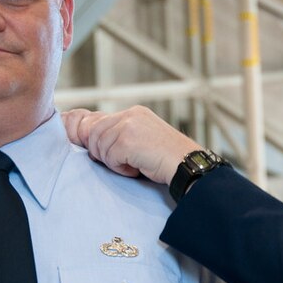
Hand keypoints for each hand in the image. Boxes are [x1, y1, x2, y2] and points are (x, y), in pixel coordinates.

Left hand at [62, 106, 200, 184]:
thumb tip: (96, 143)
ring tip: (132, 166)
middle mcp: (131, 115)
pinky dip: (120, 169)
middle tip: (118, 164)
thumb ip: (124, 134)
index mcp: (135, 113)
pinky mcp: (128, 141)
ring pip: (101, 146)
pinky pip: (109, 158)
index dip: (98, 142)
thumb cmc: (168, 157)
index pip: (101, 123)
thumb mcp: (144, 137)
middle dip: (101, 152)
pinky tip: (136, 169)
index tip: (104, 155)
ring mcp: (129, 126)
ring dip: (113, 162)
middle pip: (95, 132)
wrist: (186, 164)